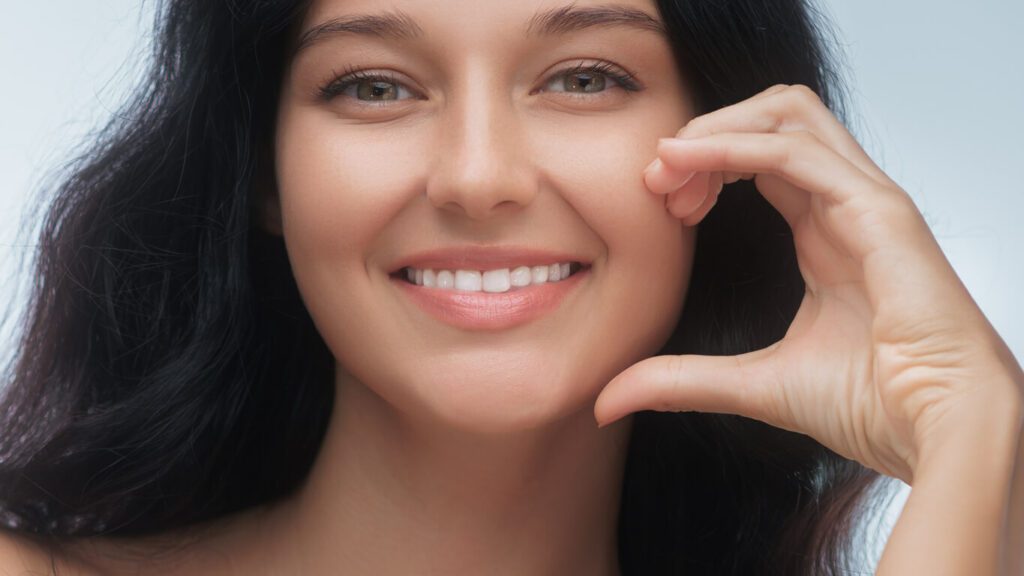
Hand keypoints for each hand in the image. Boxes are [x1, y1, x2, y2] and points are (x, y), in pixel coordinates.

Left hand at [593, 84, 1023, 483]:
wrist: (937, 434)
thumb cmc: (872, 406)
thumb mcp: (750, 385)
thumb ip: (680, 381)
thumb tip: (607, 399)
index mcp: (823, 231)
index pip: (758, 159)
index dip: (702, 166)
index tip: (658, 202)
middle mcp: (844, 205)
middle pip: (772, 118)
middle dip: (704, 134)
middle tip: (657, 178)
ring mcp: (865, 201)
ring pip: (788, 113)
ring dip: (716, 129)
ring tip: (669, 167)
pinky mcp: (881, 211)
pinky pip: (799, 151)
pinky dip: (737, 146)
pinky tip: (692, 165)